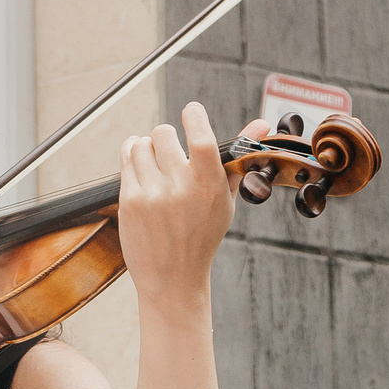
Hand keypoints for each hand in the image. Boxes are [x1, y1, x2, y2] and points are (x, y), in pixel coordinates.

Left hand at [114, 102, 247, 315]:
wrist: (173, 279)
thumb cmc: (203, 236)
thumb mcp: (225, 200)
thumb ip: (238, 160)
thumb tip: (262, 123)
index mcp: (209, 188)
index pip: (202, 139)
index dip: (195, 116)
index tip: (191, 110)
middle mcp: (180, 190)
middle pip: (163, 133)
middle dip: (166, 138)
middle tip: (170, 151)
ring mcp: (152, 196)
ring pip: (140, 144)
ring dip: (146, 148)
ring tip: (155, 164)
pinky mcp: (130, 202)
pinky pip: (126, 159)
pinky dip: (132, 158)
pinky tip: (142, 170)